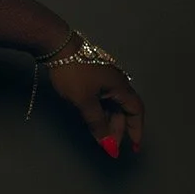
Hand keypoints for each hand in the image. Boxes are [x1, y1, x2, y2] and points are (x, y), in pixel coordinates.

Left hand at [45, 37, 143, 156]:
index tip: (134, 147)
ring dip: (109, 122)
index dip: (137, 130)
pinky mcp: (93, 78)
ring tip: (102, 138)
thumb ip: (97, 123)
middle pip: (123, 110)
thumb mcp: (85, 101)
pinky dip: (101, 113)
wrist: (57, 47)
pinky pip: (103, 100)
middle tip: (110, 147)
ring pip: (112, 105)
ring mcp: (105, 80)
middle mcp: (117, 83)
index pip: (136, 111)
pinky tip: (94, 122)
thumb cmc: (73, 73)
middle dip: (119, 130)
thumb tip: (108, 144)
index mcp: (120, 87)